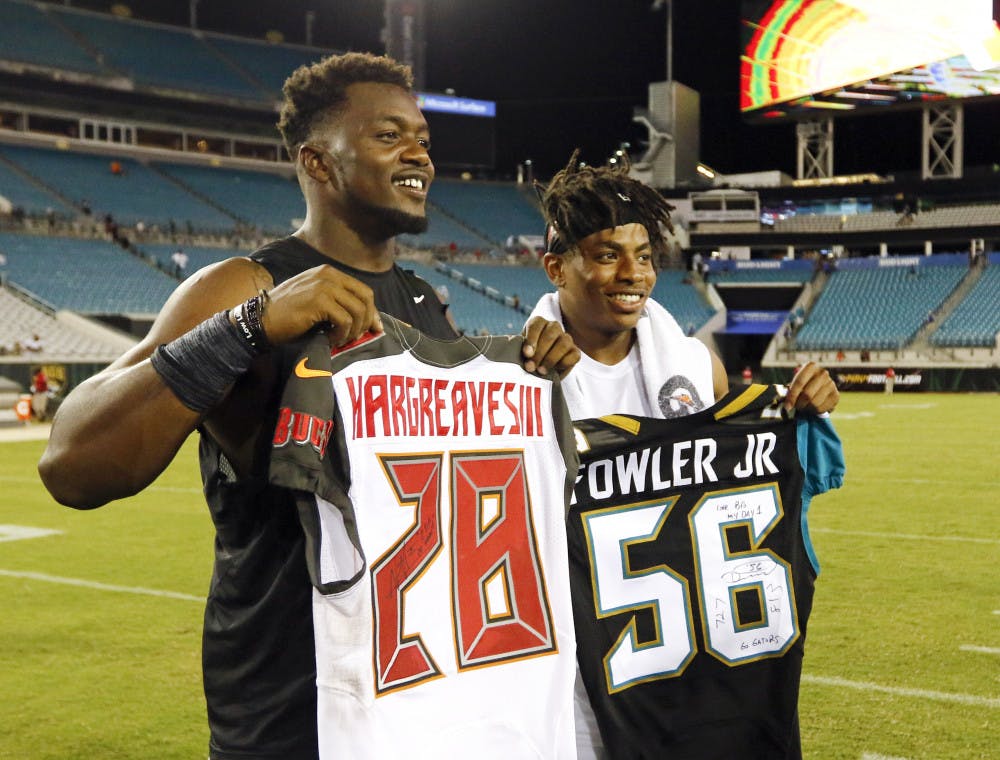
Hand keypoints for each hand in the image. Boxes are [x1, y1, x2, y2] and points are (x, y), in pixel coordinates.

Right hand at [261, 265, 382, 347]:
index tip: (374, 328)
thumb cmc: (287, 315)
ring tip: (340, 340)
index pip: (362, 290)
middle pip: (365, 298)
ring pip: (357, 311)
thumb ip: (337, 301)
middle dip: (367, 320)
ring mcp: (324, 286)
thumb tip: (365, 318)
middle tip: (358, 337)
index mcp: (328, 273)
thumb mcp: (314, 299)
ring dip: (353, 331)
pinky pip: (344, 321)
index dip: (371, 311)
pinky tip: (331, 339)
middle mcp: (328, 275)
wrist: (261, 320)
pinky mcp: (319, 301)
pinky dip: (341, 334)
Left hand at [521, 317, 579, 377]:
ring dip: (550, 359)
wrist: (539, 369)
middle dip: (539, 353)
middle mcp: (554, 327)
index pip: (536, 325)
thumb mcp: (519, 351)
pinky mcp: (575, 352)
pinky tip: (554, 371)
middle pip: (550, 335)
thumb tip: (511, 352)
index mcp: (539, 323)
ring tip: (541, 371)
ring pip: (563, 343)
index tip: (526, 354)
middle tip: (530, 367)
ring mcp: (566, 338)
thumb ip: (516, 349)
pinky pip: (573, 355)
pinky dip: (564, 363)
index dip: (532, 339)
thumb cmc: (527, 358)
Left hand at [784, 361, 838, 413]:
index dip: (792, 396)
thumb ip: (790, 391)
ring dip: (807, 408)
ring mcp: (831, 384)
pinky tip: (813, 408)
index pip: (799, 382)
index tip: (787, 406)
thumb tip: (787, 405)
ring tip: (805, 406)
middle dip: (799, 404)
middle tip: (797, 407)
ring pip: (814, 403)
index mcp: (811, 366)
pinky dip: (815, 411)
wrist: (819, 387)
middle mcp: (823, 373)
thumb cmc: (803, 385)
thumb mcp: (795, 383)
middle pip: (807, 394)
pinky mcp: (836, 395)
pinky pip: (822, 408)